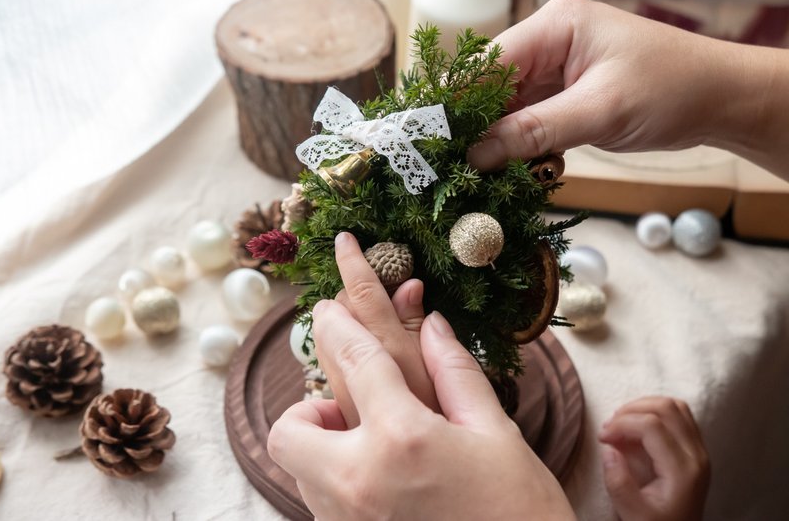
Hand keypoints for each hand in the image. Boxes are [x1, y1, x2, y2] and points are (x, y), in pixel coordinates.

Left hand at [267, 232, 575, 520]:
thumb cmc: (520, 510)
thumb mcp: (495, 433)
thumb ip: (455, 371)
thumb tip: (432, 324)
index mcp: (403, 439)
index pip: (355, 361)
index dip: (338, 325)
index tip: (326, 308)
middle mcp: (360, 482)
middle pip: (289, 429)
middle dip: (307, 408)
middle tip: (348, 407)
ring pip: (299, 468)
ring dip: (321, 445)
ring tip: (371, 442)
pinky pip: (319, 500)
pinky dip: (334, 479)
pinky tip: (380, 477)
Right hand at [467, 0, 788, 177]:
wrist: (720, 100)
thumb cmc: (672, 90)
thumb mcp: (599, 112)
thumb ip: (533, 132)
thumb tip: (474, 155)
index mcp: (555, 25)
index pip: (486, 65)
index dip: (456, 105)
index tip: (433, 143)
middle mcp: (548, 41)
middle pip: (489, 87)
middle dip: (474, 127)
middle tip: (451, 167)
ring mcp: (556, 68)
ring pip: (505, 108)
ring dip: (496, 141)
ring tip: (477, 174)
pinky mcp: (564, 93)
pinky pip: (526, 120)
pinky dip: (519, 145)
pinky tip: (511, 168)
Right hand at [599, 396, 709, 520]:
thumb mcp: (633, 514)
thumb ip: (618, 482)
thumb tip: (609, 449)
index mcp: (683, 471)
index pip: (652, 425)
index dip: (622, 424)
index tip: (602, 437)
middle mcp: (697, 456)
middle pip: (666, 408)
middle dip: (631, 410)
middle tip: (610, 428)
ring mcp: (700, 451)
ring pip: (676, 406)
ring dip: (644, 407)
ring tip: (622, 423)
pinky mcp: (696, 450)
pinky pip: (680, 416)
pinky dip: (655, 412)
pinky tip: (637, 427)